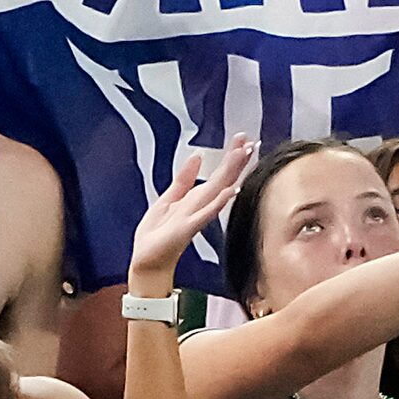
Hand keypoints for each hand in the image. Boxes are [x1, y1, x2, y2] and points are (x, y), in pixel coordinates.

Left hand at [126, 134, 253, 294]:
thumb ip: (184, 178)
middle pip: (223, 178)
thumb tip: (197, 156)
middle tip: (250, 142)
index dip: (231, 155)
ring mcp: (196, 216)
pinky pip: (205, 213)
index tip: (243, 138)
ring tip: (243, 156)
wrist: (148, 260)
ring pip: (217, 191)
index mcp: (196, 198)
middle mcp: (201, 206)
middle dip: (236, 160)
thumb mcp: (168, 198)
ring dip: (231, 174)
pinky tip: (228, 191)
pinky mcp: (187, 228)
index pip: (219, 173)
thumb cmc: (158, 234)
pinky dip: (217, 203)